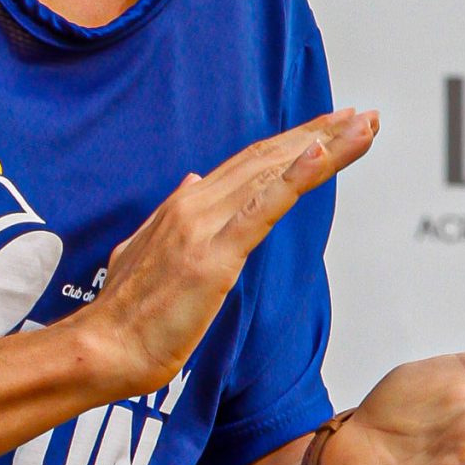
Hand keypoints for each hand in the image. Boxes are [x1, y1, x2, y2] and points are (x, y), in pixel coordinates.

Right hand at [82, 110, 378, 399]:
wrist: (102, 348)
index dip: (291, 143)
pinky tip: (322, 155)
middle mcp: (194, 205)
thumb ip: (169, 216)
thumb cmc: (124, 316)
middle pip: (267, 159)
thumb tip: (192, 181)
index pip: (248, 164)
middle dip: (319, 134)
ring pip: (273, 174)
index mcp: (183, 206)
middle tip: (363, 116)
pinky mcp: (213, 256)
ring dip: (324, 147)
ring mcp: (203, 227)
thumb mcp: (143, 251)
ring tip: (362, 127)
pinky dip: (296, 178)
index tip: (328, 128)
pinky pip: (262, 208)